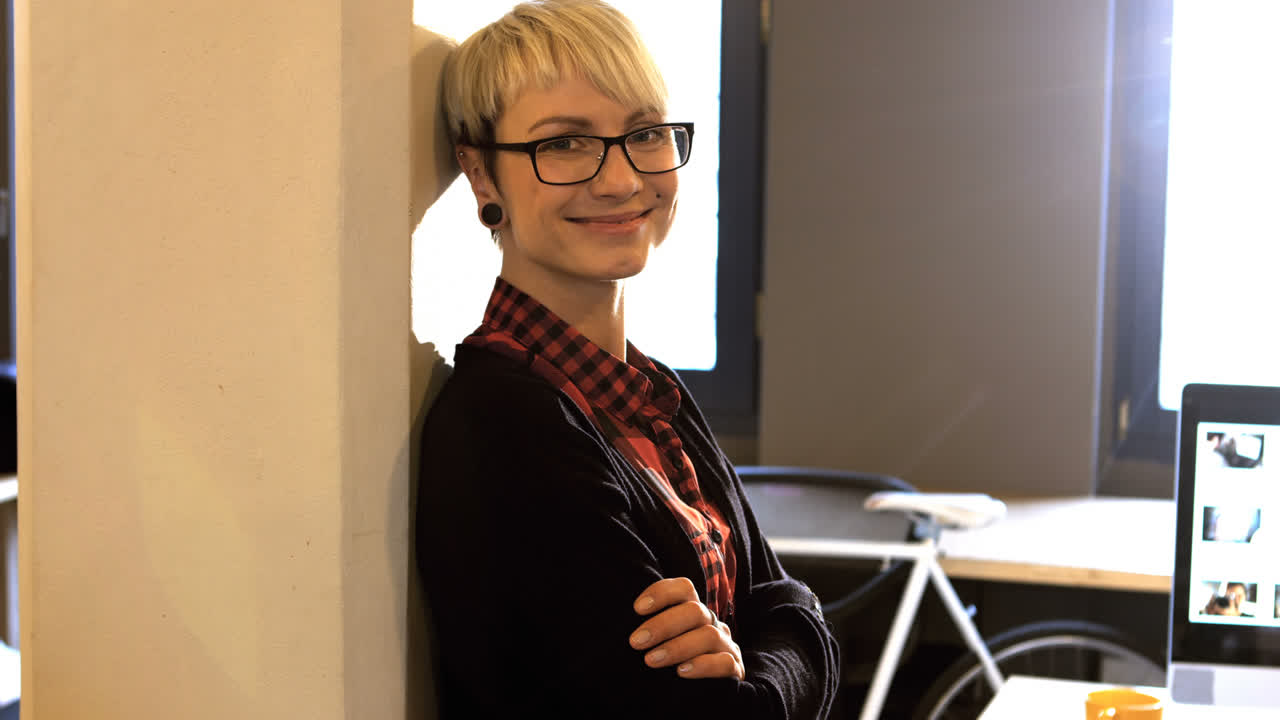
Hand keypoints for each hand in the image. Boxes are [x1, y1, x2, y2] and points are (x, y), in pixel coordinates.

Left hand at [629, 577, 743, 680]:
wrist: (699, 698)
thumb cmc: (669, 664)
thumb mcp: (660, 643)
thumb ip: (649, 632)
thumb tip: (620, 625)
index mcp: (693, 612)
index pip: (684, 589)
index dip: (662, 593)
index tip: (637, 608)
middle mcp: (712, 624)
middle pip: (694, 611)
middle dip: (662, 625)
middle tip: (636, 642)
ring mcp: (726, 645)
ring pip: (709, 635)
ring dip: (677, 647)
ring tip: (651, 660)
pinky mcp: (735, 669)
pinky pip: (724, 663)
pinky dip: (702, 666)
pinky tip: (681, 673)